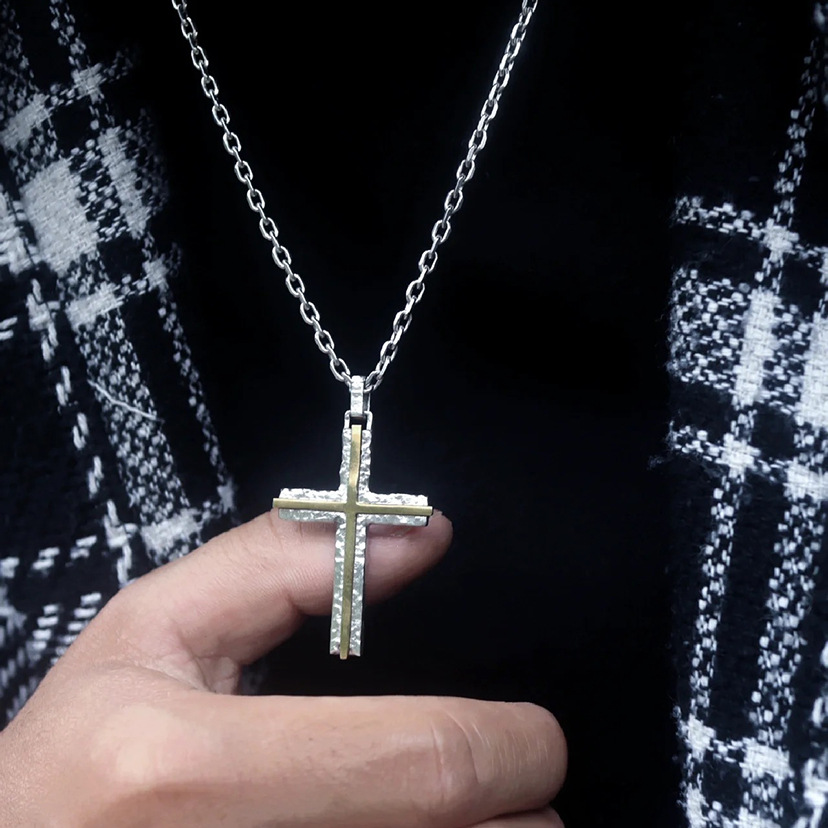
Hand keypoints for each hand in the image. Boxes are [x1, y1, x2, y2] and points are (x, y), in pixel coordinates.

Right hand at [0, 510, 565, 825]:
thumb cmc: (78, 756)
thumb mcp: (157, 630)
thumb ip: (287, 567)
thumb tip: (420, 536)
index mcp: (189, 774)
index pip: (427, 766)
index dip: (512, 745)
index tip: (529, 734)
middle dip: (518, 810)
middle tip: (496, 777)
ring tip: (452, 815)